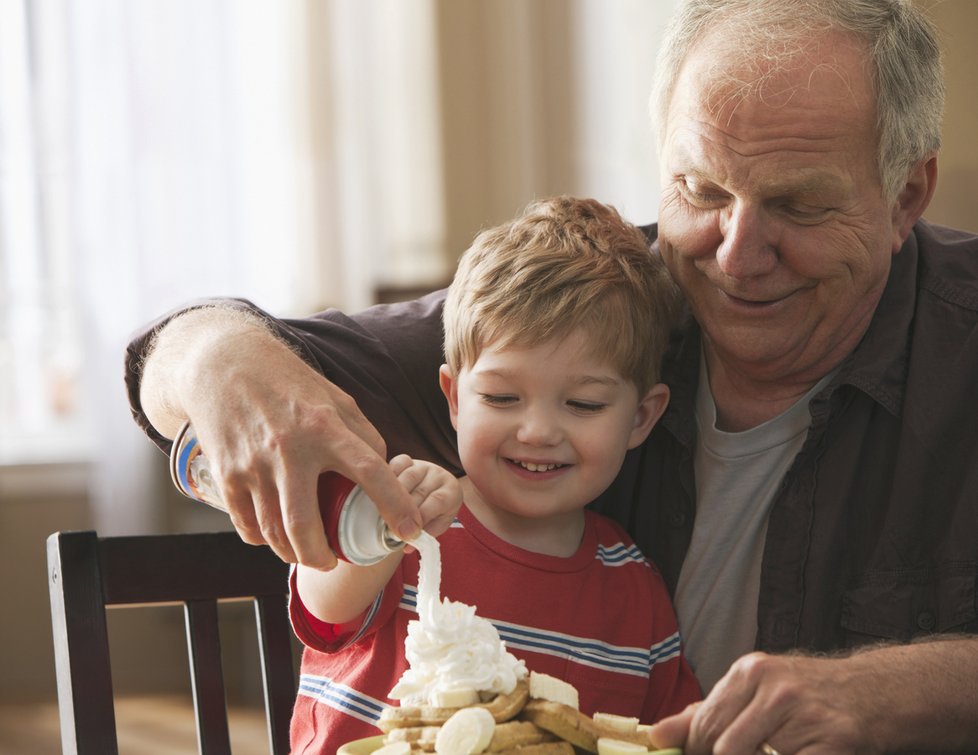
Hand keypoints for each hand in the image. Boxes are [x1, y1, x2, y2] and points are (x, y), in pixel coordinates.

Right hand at [140, 307, 423, 568]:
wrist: (225, 363)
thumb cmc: (290, 383)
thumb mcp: (337, 400)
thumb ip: (363, 437)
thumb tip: (385, 473)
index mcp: (325, 427)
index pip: (370, 470)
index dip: (395, 504)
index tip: (411, 530)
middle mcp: (289, 449)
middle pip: (306, 525)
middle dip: (323, 556)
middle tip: (335, 561)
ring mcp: (253, 465)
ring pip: (274, 532)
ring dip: (295, 554)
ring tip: (310, 553)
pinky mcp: (226, 475)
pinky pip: (248, 527)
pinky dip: (265, 540)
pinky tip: (277, 536)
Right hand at [389, 454, 461, 538]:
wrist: (428, 498)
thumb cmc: (433, 515)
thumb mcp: (433, 527)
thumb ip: (424, 535)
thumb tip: (407, 546)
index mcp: (451, 491)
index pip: (437, 502)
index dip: (421, 518)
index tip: (406, 532)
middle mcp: (439, 474)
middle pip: (419, 492)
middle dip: (403, 512)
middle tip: (391, 528)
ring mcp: (421, 465)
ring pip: (404, 479)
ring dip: (392, 499)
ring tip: (386, 515)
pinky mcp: (406, 461)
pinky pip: (395, 467)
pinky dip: (388, 480)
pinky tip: (383, 495)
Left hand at [648, 652, 873, 754]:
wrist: (873, 692)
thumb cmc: (805, 693)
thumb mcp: (754, 687)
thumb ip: (705, 711)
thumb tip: (657, 735)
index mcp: (751, 672)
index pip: (704, 724)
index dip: (694, 751)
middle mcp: (776, 690)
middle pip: (724, 747)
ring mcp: (806, 718)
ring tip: (765, 752)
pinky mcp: (832, 744)